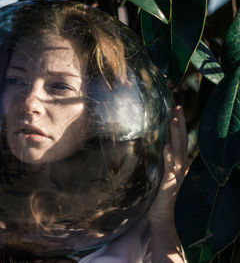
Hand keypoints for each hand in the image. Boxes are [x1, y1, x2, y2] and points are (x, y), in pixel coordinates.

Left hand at [148, 105, 188, 223]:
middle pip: (181, 142)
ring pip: (178, 151)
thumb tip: (144, 146)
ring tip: (174, 120)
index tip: (175, 109)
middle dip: (180, 124)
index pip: (179, 140)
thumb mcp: (155, 174)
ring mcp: (176, 176)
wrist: (159, 216)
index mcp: (177, 164)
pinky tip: (167, 147)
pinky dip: (169, 157)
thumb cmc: (156, 195)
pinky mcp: (169, 185)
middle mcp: (179, 168)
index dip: (179, 125)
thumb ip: (154, 161)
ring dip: (176, 135)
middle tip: (177, 107)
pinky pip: (170, 169)